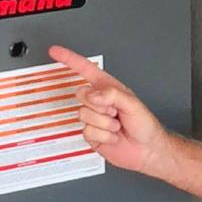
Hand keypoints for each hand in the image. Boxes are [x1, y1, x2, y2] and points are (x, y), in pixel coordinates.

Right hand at [48, 45, 169, 174]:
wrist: (146, 150)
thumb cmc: (144, 124)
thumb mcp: (132, 104)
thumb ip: (112, 95)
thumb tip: (92, 94)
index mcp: (108, 88)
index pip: (85, 69)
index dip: (69, 59)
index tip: (55, 51)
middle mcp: (99, 101)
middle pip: (81, 94)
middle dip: (99, 104)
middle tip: (115, 111)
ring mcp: (94, 118)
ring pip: (84, 115)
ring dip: (105, 123)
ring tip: (117, 125)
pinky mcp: (91, 134)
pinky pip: (87, 131)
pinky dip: (103, 135)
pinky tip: (112, 136)